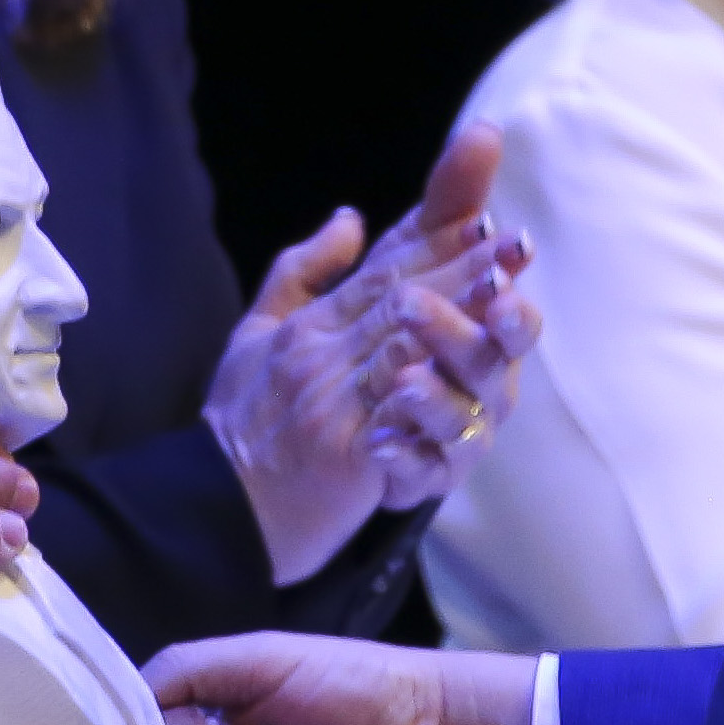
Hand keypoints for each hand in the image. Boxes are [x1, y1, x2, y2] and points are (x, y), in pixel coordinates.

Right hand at [205, 124, 541, 584]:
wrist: (208, 509)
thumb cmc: (240, 425)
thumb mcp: (255, 335)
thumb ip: (301, 273)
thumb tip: (348, 218)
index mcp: (308, 325)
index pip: (381, 270)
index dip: (435, 241)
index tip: (487, 215)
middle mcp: (320, 353)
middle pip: (400, 300)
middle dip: (462, 267)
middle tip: (515, 240)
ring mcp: (331, 402)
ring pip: (402, 348)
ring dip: (457, 318)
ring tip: (503, 291)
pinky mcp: (341, 453)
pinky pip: (391, 419)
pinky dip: (425, 394)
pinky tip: (461, 374)